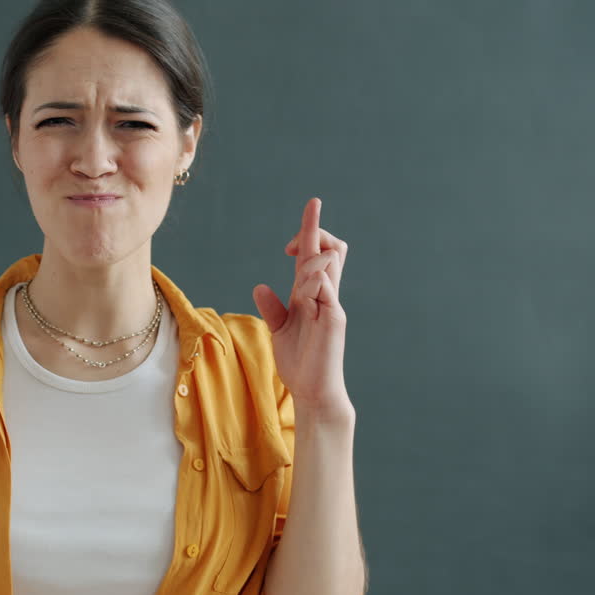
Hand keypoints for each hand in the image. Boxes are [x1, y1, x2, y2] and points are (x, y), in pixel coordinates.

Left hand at [251, 197, 353, 421]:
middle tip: (289, 248)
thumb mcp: (278, 330)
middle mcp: (324, 295)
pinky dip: (313, 282)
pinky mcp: (335, 320)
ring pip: (330, 262)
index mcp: (310, 294)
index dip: (312, 227)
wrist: (312, 390)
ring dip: (309, 262)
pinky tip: (303, 293)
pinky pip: (328, 288)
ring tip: (296, 285)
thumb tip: (260, 286)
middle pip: (332, 248)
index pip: (314, 253)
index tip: (312, 204)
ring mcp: (331, 305)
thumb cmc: (299, 361)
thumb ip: (272, 308)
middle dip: (314, 232)